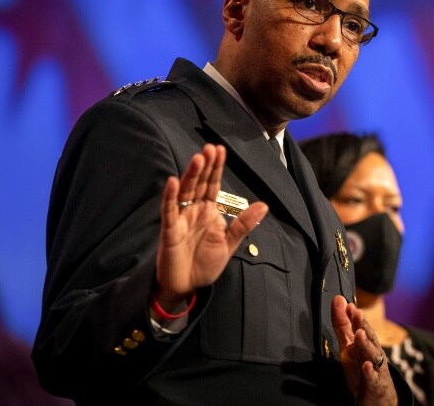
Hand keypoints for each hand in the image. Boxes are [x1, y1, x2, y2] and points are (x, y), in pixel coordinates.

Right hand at [155, 144, 267, 308]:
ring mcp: (181, 218)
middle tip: (210, 147)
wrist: (187, 286)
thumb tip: (264, 205)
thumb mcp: (230, 243)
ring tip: (199, 158)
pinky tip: (173, 181)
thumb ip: (244, 224)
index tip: (220, 150)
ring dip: (191, 175)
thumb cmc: (206, 263)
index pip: (213, 185)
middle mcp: (194, 210)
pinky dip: (170, 196)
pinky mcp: (170, 230)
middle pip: (199, 183)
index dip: (216, 168)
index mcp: (209, 211)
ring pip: (186, 192)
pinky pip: (169, 210)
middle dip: (205, 166)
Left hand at [331, 295, 397, 405]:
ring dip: (366, 344)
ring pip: (372, 355)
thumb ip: (343, 324)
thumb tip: (339, 299)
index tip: (349, 305)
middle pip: (369, 337)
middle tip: (357, 313)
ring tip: (359, 334)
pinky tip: (366, 366)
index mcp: (365, 342)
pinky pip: (373, 378)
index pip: (361, 327)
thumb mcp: (348, 345)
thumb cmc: (361, 367)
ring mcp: (376, 368)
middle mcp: (372, 353)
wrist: (377, 397)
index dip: (355, 317)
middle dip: (363, 325)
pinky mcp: (375, 385)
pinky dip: (370, 372)